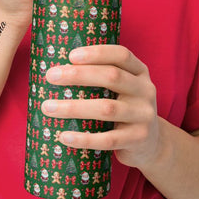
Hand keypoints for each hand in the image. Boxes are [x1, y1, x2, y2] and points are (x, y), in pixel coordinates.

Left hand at [40, 45, 160, 169]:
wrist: (151, 145)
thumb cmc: (123, 110)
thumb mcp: (121, 89)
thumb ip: (101, 78)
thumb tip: (55, 70)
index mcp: (139, 73)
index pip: (121, 55)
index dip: (97, 53)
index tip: (70, 55)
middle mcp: (146, 90)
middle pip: (112, 77)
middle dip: (78, 75)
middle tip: (50, 76)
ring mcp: (144, 115)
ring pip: (106, 109)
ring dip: (73, 107)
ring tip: (47, 107)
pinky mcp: (138, 139)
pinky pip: (108, 140)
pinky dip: (83, 139)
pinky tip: (63, 136)